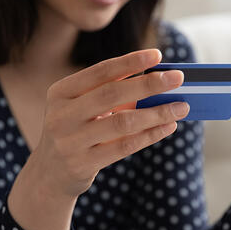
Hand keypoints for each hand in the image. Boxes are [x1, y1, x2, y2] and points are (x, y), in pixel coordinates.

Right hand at [8, 49, 189, 229]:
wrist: (49, 174)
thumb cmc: (75, 130)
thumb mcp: (80, 107)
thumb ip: (109, 92)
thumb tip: (155, 79)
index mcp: (60, 92)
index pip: (100, 72)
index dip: (129, 62)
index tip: (157, 55)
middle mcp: (61, 115)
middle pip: (111, 94)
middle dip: (148, 84)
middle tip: (177, 78)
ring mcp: (70, 141)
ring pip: (122, 123)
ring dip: (156, 113)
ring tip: (181, 106)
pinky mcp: (82, 164)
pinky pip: (124, 146)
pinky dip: (150, 135)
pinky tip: (168, 126)